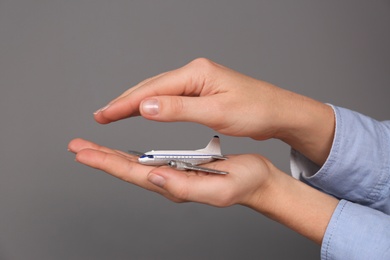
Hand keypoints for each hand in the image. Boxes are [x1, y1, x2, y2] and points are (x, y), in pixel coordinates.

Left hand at [68, 137, 337, 243]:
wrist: (257, 180)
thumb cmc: (243, 183)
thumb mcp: (217, 188)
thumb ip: (185, 187)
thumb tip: (154, 177)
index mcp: (174, 185)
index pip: (133, 174)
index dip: (107, 163)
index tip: (83, 152)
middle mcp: (168, 181)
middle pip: (127, 169)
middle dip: (101, 158)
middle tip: (76, 147)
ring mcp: (173, 174)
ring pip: (136, 165)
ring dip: (112, 155)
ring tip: (92, 147)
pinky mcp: (180, 166)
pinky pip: (150, 159)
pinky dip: (132, 153)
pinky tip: (125, 151)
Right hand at [94, 58, 287, 139]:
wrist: (279, 111)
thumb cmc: (255, 110)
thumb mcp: (216, 111)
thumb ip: (179, 109)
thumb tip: (144, 107)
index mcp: (196, 73)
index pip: (153, 89)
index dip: (126, 103)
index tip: (104, 115)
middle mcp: (194, 73)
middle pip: (151, 87)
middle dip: (124, 101)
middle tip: (101, 115)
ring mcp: (198, 81)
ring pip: (159, 91)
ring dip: (136, 103)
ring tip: (115, 113)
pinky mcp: (202, 91)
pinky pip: (170, 97)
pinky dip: (154, 105)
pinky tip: (145, 110)